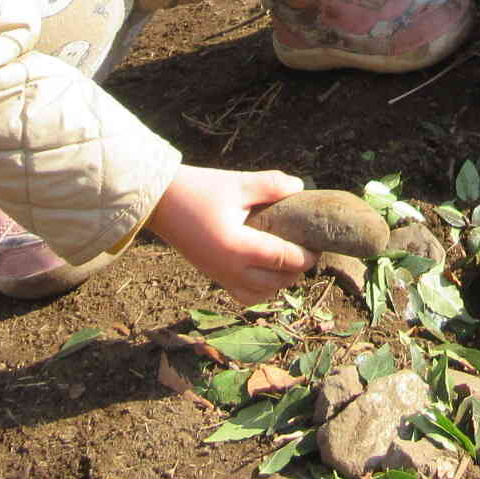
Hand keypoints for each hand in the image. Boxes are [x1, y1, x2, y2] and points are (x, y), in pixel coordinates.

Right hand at [145, 165, 314, 303]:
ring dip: (279, 283)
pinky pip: (244, 295)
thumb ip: (270, 186)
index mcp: (237, 247)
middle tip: (307, 249)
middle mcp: (229, 269)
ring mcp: (220, 276)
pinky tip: (266, 269)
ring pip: (261, 295)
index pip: (282, 260)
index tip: (318, 245)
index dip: (305, 256)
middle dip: (296, 270)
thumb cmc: (199, 190)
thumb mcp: (237, 183)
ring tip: (288, 261)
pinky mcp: (213, 276)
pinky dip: (260, 289)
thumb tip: (300, 187)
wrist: (161, 202)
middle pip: (276, 283)